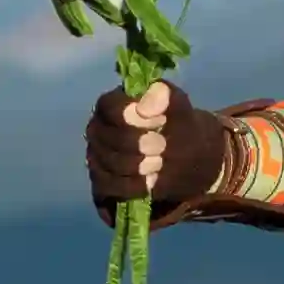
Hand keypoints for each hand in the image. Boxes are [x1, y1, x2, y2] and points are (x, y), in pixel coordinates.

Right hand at [87, 82, 208, 215]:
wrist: (186, 164)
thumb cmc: (179, 131)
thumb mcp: (182, 111)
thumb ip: (169, 99)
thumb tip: (153, 96)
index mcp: (114, 104)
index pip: (109, 106)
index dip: (132, 116)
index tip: (160, 121)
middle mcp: (99, 129)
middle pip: (108, 137)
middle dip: (138, 144)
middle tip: (162, 147)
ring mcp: (97, 156)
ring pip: (109, 163)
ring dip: (137, 166)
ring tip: (159, 164)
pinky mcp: (100, 181)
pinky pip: (109, 186)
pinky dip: (132, 186)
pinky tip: (149, 183)